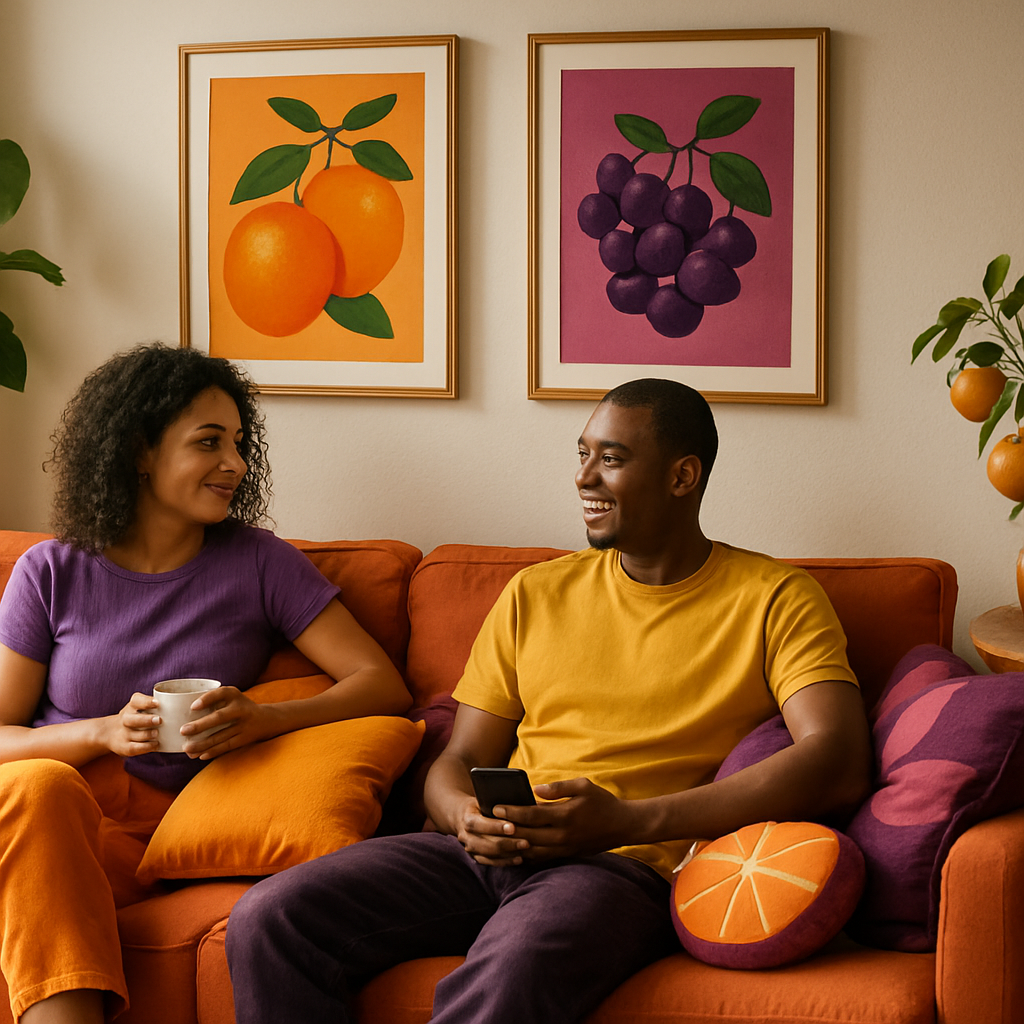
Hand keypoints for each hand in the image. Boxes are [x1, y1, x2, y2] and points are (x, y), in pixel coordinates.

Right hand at [104, 692, 160, 756]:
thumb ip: (156, 706)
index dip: (146, 702)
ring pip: (135, 734)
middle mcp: (125, 719)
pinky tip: (156, 744)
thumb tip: (181, 706)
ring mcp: (124, 734)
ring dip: (147, 734)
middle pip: (132, 719)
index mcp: (132, 706)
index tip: (157, 703)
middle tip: (159, 720)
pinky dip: (146, 747)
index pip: (136, 701)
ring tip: (157, 733)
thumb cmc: (137, 716)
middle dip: (146, 720)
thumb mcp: (140, 707)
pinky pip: (135, 747)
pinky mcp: (125, 747)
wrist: (112, 733)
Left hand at [179, 686, 269, 759]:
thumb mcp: (231, 698)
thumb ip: (213, 700)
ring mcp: (244, 724)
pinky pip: (227, 746)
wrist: (266, 719)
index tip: (193, 707)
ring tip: (187, 749)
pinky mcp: (245, 738)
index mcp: (234, 694)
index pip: (220, 693)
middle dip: (200, 725)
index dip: (207, 699)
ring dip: (202, 743)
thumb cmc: (238, 706)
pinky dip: (213, 751)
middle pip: (219, 717)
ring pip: (220, 736)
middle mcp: (241, 708)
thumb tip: (184, 714)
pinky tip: (200, 755)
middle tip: (183, 731)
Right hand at [450, 794, 531, 866]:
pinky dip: (506, 861)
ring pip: (490, 855)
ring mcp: (470, 849)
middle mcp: (466, 836)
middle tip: (526, 842)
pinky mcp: (476, 857)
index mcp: (467, 818)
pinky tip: (520, 859)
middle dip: (508, 843)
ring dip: (510, 854)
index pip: (480, 824)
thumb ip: (496, 803)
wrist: (462, 816)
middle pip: (487, 844)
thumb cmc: (479, 805)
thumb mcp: (483, 799)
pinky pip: (491, 862)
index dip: (496, 827)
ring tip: (526, 850)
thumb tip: (517, 805)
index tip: (513, 827)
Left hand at [494, 777, 635, 861]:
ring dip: (513, 845)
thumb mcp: (583, 785)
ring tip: (497, 837)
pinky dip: (526, 855)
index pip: (531, 815)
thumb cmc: (602, 801)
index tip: (495, 807)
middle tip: (488, 822)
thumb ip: (558, 787)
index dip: (512, 812)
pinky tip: (514, 849)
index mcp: (566, 815)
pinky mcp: (567, 856)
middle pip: (527, 835)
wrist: (623, 826)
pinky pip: (542, 858)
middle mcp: (563, 835)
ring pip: (532, 851)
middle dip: (506, 829)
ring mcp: (565, 848)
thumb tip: (535, 790)